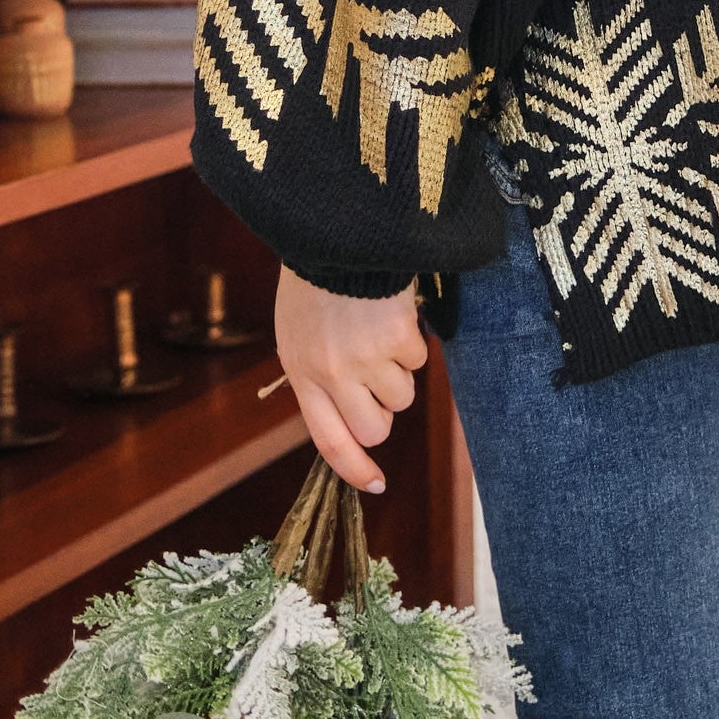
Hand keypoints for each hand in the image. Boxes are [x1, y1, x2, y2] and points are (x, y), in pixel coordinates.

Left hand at [274, 265, 428, 494]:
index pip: (329, 440)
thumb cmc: (315, 284)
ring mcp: (367, 359)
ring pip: (403, 397)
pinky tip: (390, 313)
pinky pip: (420, 360)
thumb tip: (353, 414)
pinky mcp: (399, 338)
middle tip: (378, 379)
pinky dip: (412, 341)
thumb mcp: (297, 335)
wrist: (335, 233)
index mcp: (304, 375)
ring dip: (398, 371)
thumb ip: (318, 377)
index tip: (375, 485)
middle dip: (383, 412)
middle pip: (375, 429)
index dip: (353, 468)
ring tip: (379, 332)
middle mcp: (334, 376)